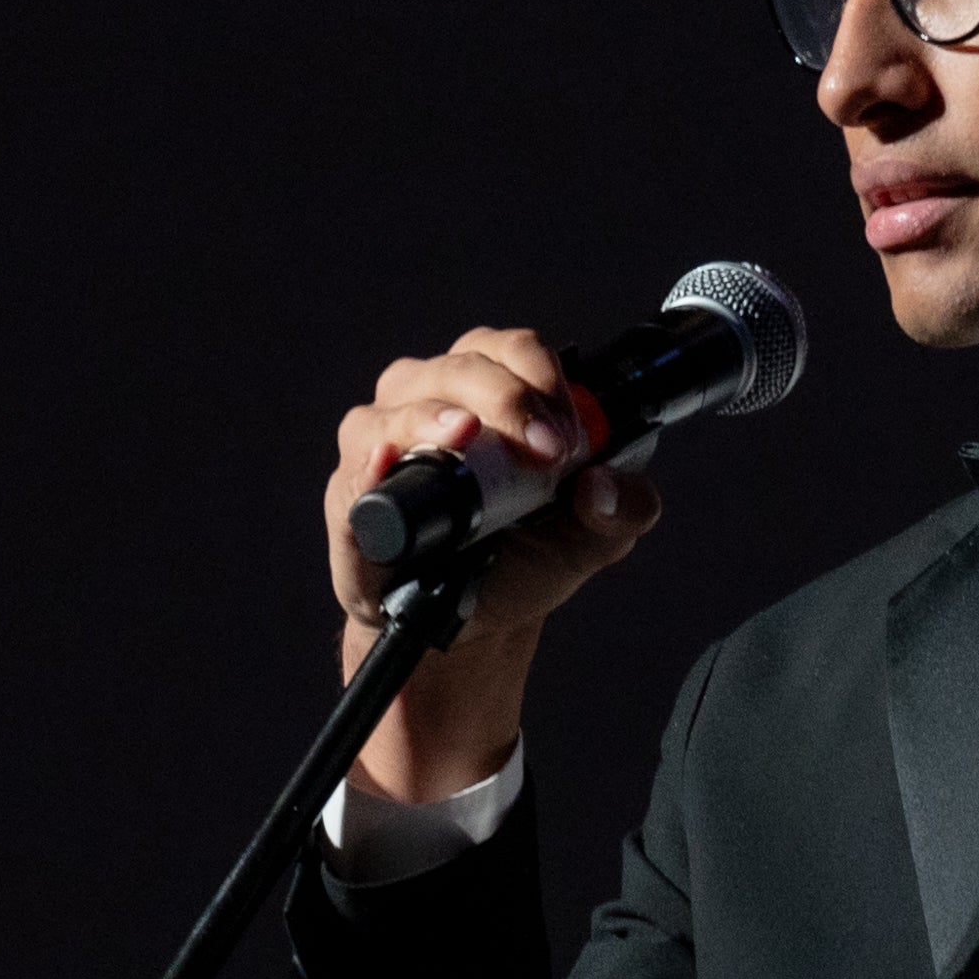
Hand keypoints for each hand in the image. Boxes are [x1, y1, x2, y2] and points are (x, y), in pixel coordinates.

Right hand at [323, 330, 666, 806]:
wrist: (472, 626)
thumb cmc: (524, 558)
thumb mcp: (592, 537)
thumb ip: (625, 508)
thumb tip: (602, 485)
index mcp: (492, 390)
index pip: (514, 352)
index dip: (543, 380)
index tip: (567, 438)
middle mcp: (432, 399)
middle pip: (462, 367)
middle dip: (507, 399)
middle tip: (545, 448)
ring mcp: (385, 441)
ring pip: (402, 404)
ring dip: (435, 416)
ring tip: (466, 434)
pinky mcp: (353, 493)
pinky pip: (359, 465)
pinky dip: (374, 461)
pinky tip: (390, 461)